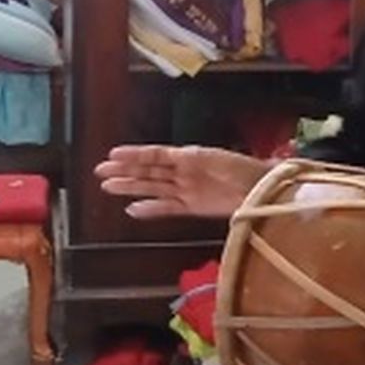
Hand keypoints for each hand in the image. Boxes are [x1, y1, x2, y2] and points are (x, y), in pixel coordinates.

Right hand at [94, 145, 271, 218]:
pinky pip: (166, 207)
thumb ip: (196, 160)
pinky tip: (132, 209)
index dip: (135, 155)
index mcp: (189, 156)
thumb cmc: (245, 170)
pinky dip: (149, 209)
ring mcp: (187, 189)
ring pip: (152, 188)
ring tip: (108, 187)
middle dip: (125, 171)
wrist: (264, 189)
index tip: (113, 155)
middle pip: (149, 171)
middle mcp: (184, 172)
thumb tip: (179, 158)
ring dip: (131, 187)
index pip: (156, 155)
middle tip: (100, 172)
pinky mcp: (193, 207)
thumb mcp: (220, 160)